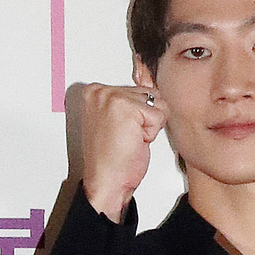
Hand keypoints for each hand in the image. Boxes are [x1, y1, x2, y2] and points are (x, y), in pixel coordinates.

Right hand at [66, 81, 164, 221]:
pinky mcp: (129, 109)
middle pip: (148, 93)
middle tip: (125, 136)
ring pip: (156, 102)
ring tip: (129, 138)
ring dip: (148, 125)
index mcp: (94, 90)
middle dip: (144, 118)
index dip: (138, 113)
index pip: (138, 88)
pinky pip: (160, 115)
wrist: (106, 182)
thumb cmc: (111, 158)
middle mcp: (100, 91)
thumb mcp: (120, 119)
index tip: (120, 129)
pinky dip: (152, 133)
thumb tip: (147, 73)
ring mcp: (113, 98)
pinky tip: (134, 141)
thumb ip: (132, 96)